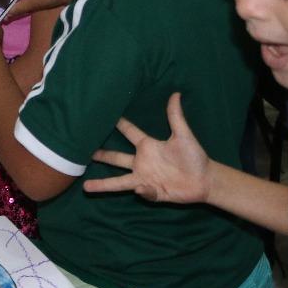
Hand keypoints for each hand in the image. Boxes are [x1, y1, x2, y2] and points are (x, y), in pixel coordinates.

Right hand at [85, 93, 211, 202]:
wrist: (205, 180)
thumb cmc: (194, 156)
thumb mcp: (184, 135)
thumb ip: (176, 116)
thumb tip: (176, 94)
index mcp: (148, 146)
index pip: (130, 132)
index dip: (119, 124)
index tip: (102, 115)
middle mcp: (142, 162)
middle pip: (116, 159)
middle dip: (101, 155)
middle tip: (82, 152)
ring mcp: (145, 179)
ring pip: (119, 182)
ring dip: (103, 185)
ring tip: (85, 186)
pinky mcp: (152, 192)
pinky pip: (143, 192)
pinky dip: (143, 191)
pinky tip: (141, 188)